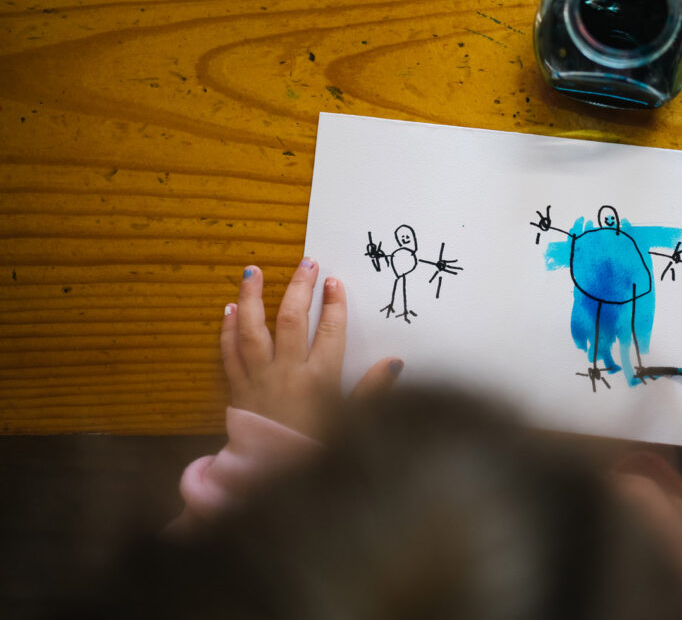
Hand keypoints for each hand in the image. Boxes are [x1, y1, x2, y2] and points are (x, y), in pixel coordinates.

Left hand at [221, 259, 401, 439]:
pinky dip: (227, 330)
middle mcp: (288, 372)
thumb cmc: (316, 449)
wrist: (272, 476)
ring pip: (252, 329)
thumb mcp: (352, 422)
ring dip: (252, 298)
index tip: (334, 282)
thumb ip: (373, 391)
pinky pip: (229, 353)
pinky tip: (229, 309)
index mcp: (320, 379)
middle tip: (306, 263)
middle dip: (299, 288)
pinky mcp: (238, 388)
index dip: (333, 304)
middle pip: (291, 320)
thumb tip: (396, 362)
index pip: (329, 331)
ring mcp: (259, 378)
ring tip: (253, 271)